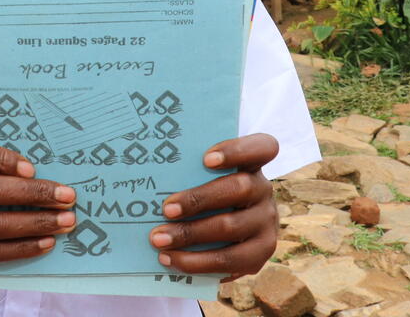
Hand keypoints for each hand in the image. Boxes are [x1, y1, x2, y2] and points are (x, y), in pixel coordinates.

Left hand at [149, 133, 279, 281]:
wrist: (230, 229)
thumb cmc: (205, 191)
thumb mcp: (202, 176)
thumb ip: (188, 171)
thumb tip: (143, 170)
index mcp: (252, 163)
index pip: (262, 147)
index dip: (237, 151)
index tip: (206, 158)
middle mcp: (264, 190)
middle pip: (240, 188)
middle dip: (199, 199)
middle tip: (166, 209)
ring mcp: (266, 222)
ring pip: (233, 228)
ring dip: (191, 235)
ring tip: (159, 240)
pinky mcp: (260, 253)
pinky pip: (230, 261)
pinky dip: (198, 262)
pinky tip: (172, 259)